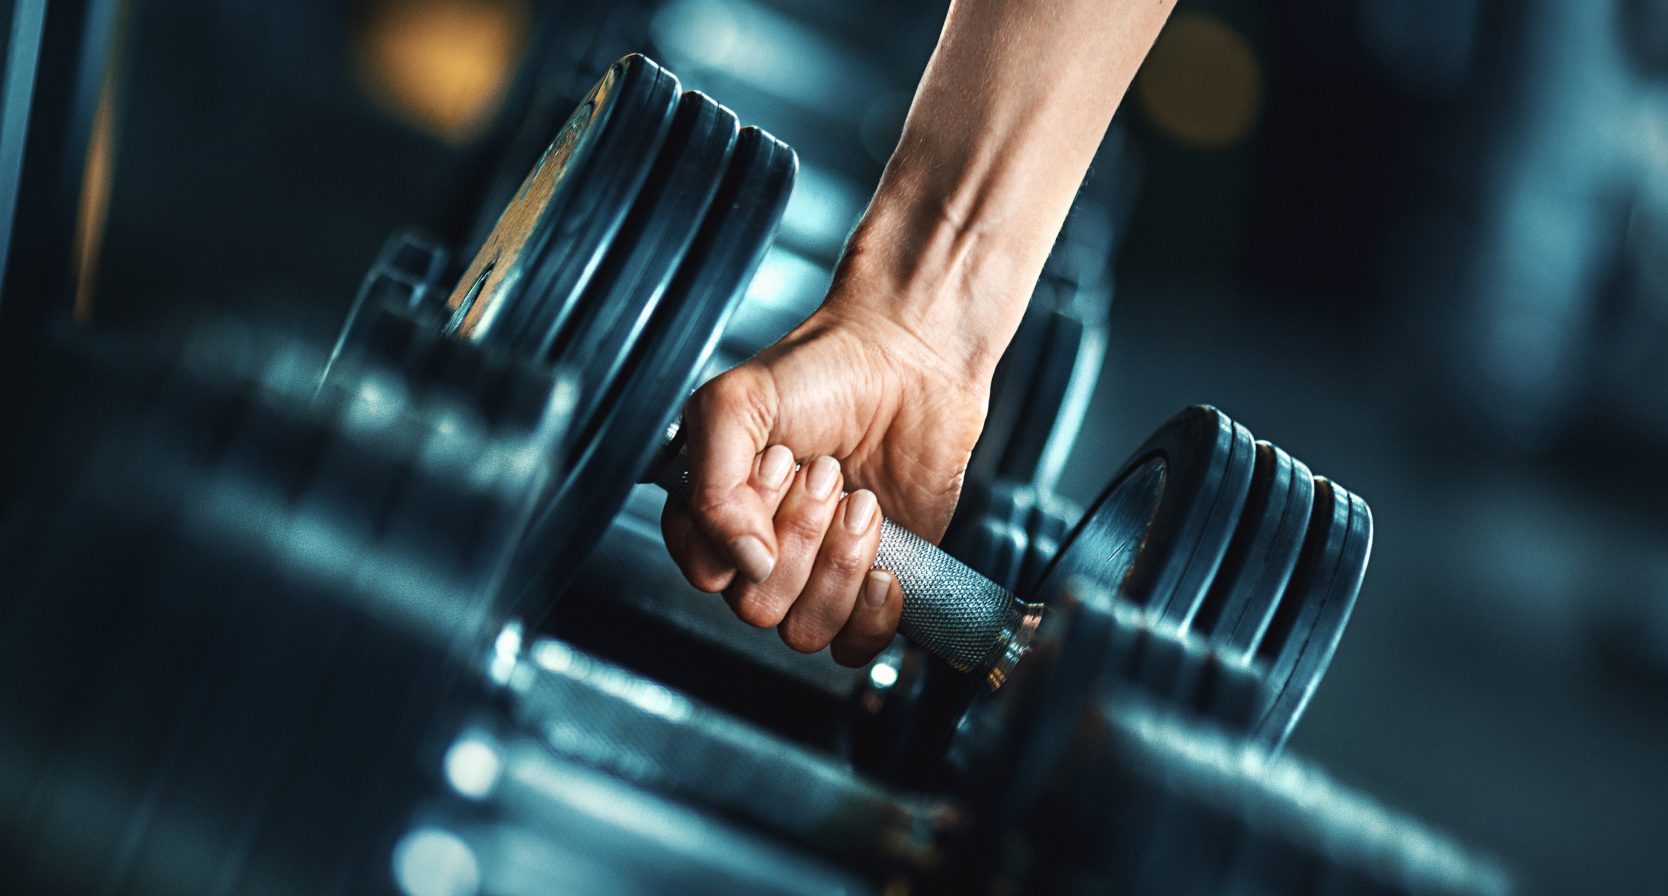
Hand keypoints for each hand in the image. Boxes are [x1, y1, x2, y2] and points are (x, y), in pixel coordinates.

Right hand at [661, 300, 990, 666]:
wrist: (909, 360)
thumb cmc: (822, 371)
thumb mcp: (736, 404)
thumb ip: (712, 485)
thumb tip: (744, 562)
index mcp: (715, 511)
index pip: (703, 569)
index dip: (741, 530)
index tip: (774, 466)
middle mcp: (761, 548)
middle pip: (756, 604)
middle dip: (800, 535)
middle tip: (825, 472)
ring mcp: (816, 571)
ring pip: (805, 629)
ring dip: (839, 564)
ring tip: (860, 501)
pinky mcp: (870, 584)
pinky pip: (855, 646)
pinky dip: (871, 614)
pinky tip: (884, 563)